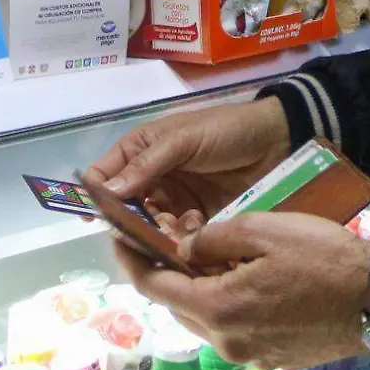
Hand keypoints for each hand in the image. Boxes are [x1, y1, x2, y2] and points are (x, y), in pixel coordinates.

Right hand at [89, 98, 291, 228]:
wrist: (275, 141)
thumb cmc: (223, 130)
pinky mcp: (197, 218)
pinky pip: (179, 236)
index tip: (94, 218)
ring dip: (160, 232)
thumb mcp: (182, 140)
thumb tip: (106, 192)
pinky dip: (184, 238)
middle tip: (146, 230)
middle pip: (126, 208)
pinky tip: (197, 231)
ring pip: (152, 226)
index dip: (94, 195)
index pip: (104, 175)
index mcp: (140, 151)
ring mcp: (175, 200)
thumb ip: (145, 166)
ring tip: (179, 228)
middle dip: (132, 222)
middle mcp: (152, 178)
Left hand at [115, 212, 369, 369]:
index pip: (155, 288)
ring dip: (199, 291)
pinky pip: (235, 331)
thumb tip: (181, 248)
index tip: (120, 237)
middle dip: (167, 274)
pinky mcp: (275, 360)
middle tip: (167, 239)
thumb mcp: (263, 230)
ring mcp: (252, 356)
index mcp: (218, 309)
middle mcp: (227, 342)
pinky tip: (244, 282)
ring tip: (208, 258)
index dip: (133, 261)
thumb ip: (211, 239)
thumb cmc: (323, 258)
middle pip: (179, 306)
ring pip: (206, 320)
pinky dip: (228, 307)